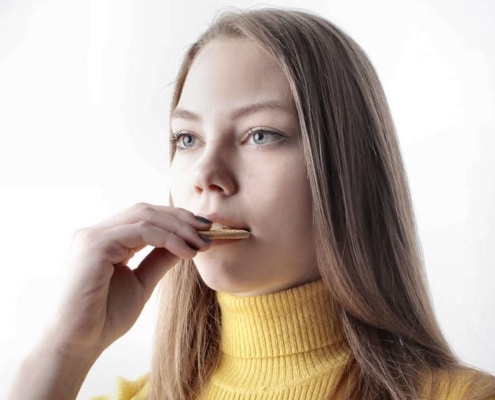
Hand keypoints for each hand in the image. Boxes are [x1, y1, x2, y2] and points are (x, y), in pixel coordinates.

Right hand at [51, 203, 210, 358]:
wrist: (78, 344)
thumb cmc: (105, 318)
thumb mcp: (142, 282)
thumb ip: (159, 260)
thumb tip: (186, 243)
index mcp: (106, 240)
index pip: (144, 217)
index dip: (176, 219)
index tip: (203, 230)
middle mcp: (97, 233)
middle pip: (146, 211)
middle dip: (181, 219)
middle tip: (208, 231)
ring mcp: (93, 236)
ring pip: (145, 217)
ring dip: (179, 228)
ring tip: (202, 243)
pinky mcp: (95, 244)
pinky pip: (141, 232)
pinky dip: (168, 238)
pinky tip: (187, 252)